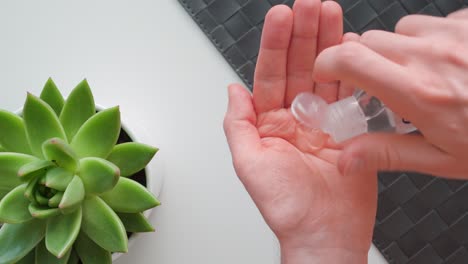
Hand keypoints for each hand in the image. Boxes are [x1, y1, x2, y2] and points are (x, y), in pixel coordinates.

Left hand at [223, 1, 375, 262]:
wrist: (323, 233)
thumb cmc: (286, 207)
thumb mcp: (249, 164)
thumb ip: (238, 124)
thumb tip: (232, 89)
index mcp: (269, 124)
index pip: (270, 75)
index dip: (275, 45)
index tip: (280, 17)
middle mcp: (295, 118)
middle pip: (299, 67)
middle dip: (304, 35)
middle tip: (309, 6)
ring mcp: (323, 122)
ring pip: (325, 75)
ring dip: (329, 44)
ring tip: (330, 14)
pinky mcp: (349, 130)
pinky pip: (350, 95)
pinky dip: (352, 72)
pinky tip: (352, 49)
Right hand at [313, 9, 467, 178]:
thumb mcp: (441, 158)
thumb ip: (385, 153)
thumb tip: (345, 159)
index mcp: (420, 93)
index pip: (350, 59)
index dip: (328, 62)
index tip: (329, 74)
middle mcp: (435, 56)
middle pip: (369, 41)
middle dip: (364, 60)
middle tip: (383, 85)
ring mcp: (456, 34)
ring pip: (402, 29)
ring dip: (401, 49)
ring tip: (424, 75)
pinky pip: (436, 22)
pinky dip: (433, 40)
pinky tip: (450, 62)